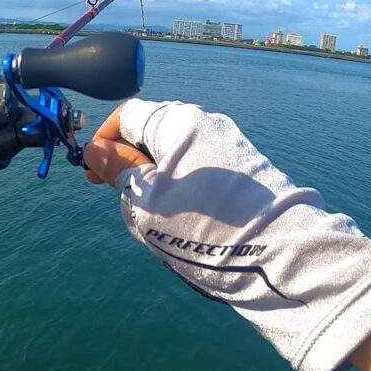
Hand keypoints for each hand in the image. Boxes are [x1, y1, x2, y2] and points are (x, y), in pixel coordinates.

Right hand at [83, 100, 370, 370]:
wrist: (279, 255)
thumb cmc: (202, 226)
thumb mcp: (146, 202)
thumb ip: (119, 171)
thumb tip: (97, 149)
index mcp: (178, 120)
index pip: (126, 115)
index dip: (103, 143)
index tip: (92, 177)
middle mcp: (207, 123)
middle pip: (153, 134)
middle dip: (131, 166)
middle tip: (125, 204)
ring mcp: (231, 146)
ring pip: (178, 157)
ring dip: (158, 183)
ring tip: (160, 221)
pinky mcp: (248, 171)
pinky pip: (202, 172)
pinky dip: (185, 192)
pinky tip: (190, 224)